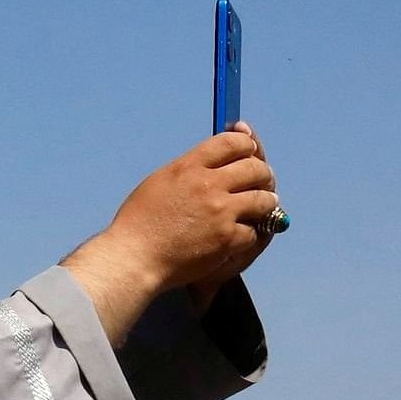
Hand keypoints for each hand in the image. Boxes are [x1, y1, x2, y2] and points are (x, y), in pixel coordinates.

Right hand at [60, 124, 279, 335]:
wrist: (134, 258)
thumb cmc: (139, 223)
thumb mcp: (160, 181)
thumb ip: (190, 168)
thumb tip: (216, 162)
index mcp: (189, 166)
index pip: (232, 142)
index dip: (247, 144)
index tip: (250, 151)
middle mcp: (209, 185)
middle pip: (255, 168)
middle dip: (263, 174)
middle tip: (263, 182)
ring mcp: (221, 212)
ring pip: (263, 199)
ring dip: (266, 203)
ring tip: (262, 207)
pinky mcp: (227, 239)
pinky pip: (254, 231)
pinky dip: (250, 234)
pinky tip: (241, 235)